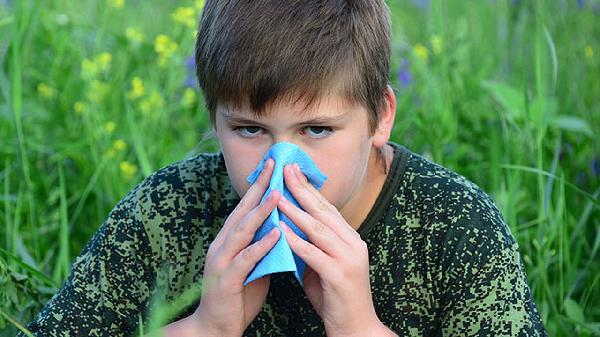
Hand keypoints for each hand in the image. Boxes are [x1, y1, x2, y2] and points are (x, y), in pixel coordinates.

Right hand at [191, 158, 281, 336]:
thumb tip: (283, 228)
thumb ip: (264, 246)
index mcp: (230, 240)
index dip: (260, 186)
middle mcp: (223, 245)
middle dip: (259, 187)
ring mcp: (222, 261)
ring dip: (260, 211)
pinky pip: (245, 259)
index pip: (246, 207)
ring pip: (242, 230)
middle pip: (242, 210)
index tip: (274, 166)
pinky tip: (276, 233)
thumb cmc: (238, 296)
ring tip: (278, 194)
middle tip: (274, 165)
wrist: (217, 328)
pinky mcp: (226, 280)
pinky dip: (261, 245)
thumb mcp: (254, 265)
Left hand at [277, 163, 384, 336]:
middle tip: (286, 170)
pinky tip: (281, 229)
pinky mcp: (339, 274)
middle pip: (323, 211)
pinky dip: (295, 240)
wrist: (356, 328)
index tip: (294, 172)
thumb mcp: (324, 266)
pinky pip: (313, 253)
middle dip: (303, 189)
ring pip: (317, 228)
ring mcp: (348, 258)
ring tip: (277, 195)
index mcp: (351, 239)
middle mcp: (353, 243)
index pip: (327, 209)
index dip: (310, 189)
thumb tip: (289, 228)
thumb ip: (312, 246)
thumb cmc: (336, 298)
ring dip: (295, 210)